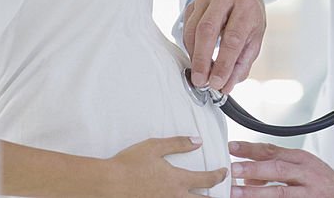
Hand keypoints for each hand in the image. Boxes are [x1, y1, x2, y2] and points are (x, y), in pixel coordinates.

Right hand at [104, 136, 227, 197]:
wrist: (109, 183)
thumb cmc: (129, 164)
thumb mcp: (155, 147)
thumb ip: (178, 143)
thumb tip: (197, 140)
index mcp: (177, 180)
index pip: (206, 180)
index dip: (218, 176)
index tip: (224, 173)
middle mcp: (175, 197)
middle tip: (222, 194)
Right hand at [183, 0, 265, 93]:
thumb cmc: (248, 17)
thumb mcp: (254, 38)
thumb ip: (242, 64)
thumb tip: (225, 86)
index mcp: (245, 6)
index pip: (233, 38)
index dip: (224, 63)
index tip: (217, 82)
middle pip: (207, 30)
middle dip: (202, 60)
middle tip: (201, 81)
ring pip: (193, 29)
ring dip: (194, 55)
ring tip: (200, 73)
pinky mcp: (192, 3)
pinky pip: (186, 28)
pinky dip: (190, 47)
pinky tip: (196, 57)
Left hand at [228, 142, 333, 197]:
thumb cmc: (322, 182)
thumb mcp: (302, 167)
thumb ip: (276, 167)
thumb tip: (248, 175)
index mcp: (301, 159)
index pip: (273, 150)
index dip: (251, 149)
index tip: (232, 148)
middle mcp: (306, 174)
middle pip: (277, 169)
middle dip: (253, 169)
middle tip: (232, 169)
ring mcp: (309, 193)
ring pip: (280, 192)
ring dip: (256, 192)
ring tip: (237, 192)